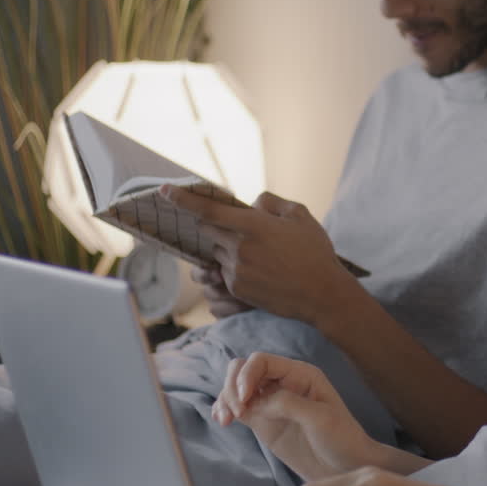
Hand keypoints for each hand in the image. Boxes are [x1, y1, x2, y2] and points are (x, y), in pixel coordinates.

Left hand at [163, 187, 367, 327]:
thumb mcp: (300, 216)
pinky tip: (262, 272)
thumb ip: (271, 202)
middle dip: (216, 225)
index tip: (164, 191)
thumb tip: (251, 204)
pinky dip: (236, 268)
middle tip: (239, 229)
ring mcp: (236, 271)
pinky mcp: (237, 290)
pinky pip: (226, 273)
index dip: (183, 199)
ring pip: (217, 253)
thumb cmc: (315, 252)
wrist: (322, 295)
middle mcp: (240, 248)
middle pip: (209, 231)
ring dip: (228, 249)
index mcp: (253, 226)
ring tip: (261, 256)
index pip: (208, 210)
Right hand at [213, 353, 382, 480]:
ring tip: (226, 420)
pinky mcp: (262, 420)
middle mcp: (283, 383)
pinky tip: (223, 420)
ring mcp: (270, 402)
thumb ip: (290, 404)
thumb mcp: (321, 418)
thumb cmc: (341, 438)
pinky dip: (225, 410)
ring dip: (225, 399)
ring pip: (236, 387)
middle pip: (244, 369)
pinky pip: (237, 407)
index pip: (263, 361)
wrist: (345, 466)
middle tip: (236, 411)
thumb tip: (258, 401)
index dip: (247, 375)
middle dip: (233, 386)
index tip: (244, 399)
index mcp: (300, 374)